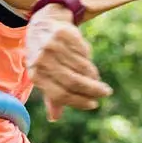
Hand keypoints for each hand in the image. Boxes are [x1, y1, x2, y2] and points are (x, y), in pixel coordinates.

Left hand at [25, 4, 112, 121]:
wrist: (42, 24)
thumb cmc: (43, 56)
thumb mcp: (42, 75)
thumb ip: (50, 96)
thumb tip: (54, 118)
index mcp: (35, 75)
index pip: (61, 94)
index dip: (79, 101)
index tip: (93, 104)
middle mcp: (42, 60)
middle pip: (73, 81)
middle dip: (93, 90)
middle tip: (105, 93)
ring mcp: (52, 46)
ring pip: (81, 67)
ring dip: (93, 76)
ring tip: (98, 80)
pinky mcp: (64, 34)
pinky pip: (84, 52)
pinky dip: (89, 60)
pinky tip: (88, 62)